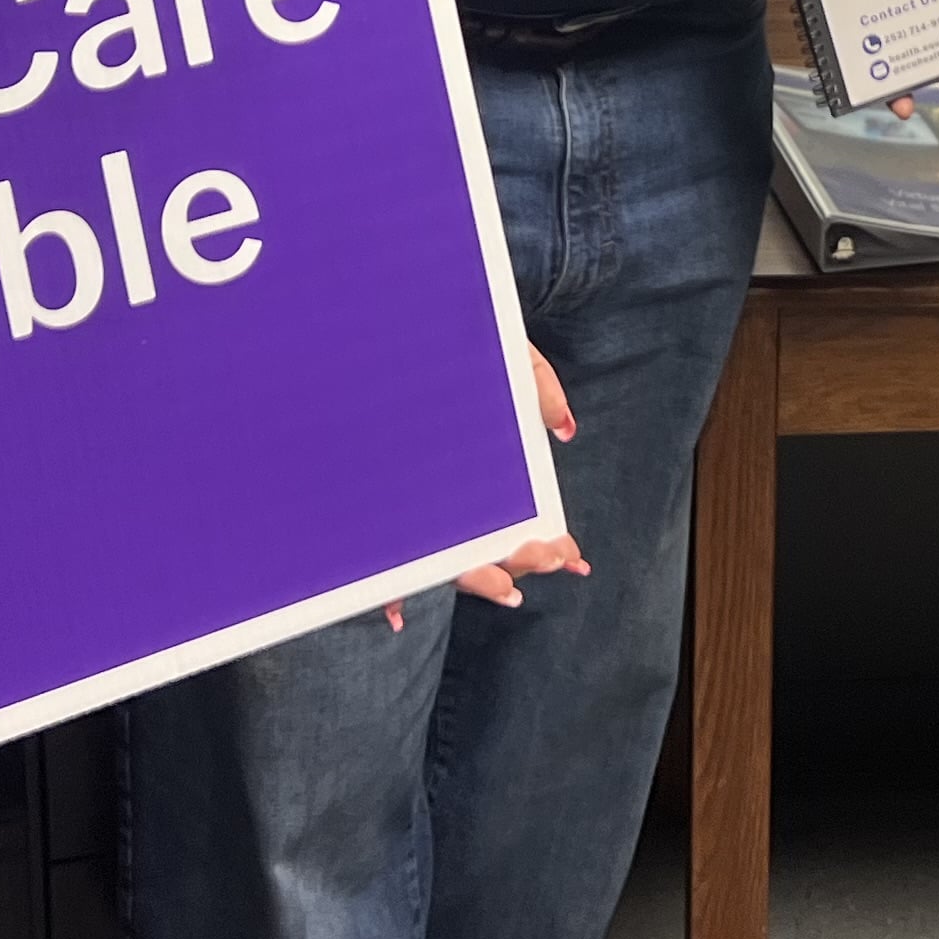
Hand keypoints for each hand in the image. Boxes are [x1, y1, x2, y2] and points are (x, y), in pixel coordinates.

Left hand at [398, 350, 590, 628]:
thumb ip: (537, 383)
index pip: (515, 522)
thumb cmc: (444, 344)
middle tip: (545, 556)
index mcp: (479, 476)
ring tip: (504, 586)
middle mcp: (445, 500)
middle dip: (520, 561)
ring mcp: (411, 509)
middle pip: (487, 546)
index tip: (568, 554)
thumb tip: (565, 431)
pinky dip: (388, 590)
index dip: (543, 546)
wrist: (381, 326)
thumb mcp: (502, 354)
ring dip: (476, 578)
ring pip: (443, 561)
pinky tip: (396, 612)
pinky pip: (377, 559)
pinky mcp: (370, 509)